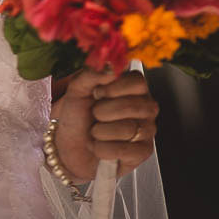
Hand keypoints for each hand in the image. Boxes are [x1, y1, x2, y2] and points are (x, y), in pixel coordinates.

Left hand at [53, 66, 158, 181]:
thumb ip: (92, 73)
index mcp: (133, 87)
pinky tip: (100, 146)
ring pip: (128, 130)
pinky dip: (104, 149)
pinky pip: (126, 150)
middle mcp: (145, 106)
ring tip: (95, 131)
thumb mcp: (78, 88)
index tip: (97, 93)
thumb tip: (110, 66)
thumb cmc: (77, 114)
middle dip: (103, 112)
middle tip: (94, 114)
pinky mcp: (143, 152)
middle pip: (133, 106)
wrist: (71, 144)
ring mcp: (147, 129)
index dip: (114, 88)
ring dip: (100, 132)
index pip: (138, 81)